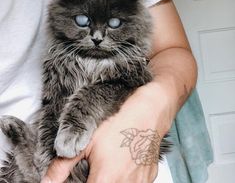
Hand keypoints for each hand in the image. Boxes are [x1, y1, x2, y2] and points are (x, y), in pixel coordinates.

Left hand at [41, 81, 173, 182]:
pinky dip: (124, 179)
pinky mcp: (150, 177)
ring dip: (110, 180)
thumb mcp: (87, 140)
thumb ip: (63, 165)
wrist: (150, 110)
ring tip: (107, 165)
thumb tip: (47, 182)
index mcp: (106, 180)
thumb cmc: (119, 121)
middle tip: (92, 170)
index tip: (82, 177)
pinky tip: (121, 163)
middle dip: (94, 181)